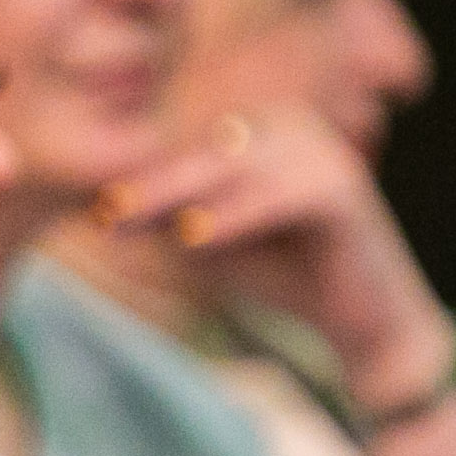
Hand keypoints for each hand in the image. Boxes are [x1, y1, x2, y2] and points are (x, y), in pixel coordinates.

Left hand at [102, 102, 451, 397]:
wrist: (363, 326)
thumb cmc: (284, 277)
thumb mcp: (213, 243)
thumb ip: (168, 219)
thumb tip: (98, 208)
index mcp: (263, 129)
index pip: (190, 152)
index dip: (142, 180)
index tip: (91, 208)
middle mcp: (293, 128)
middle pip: (207, 155)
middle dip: (152, 184)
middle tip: (104, 210)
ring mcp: (322, 153)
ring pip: (236, 169)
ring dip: (178, 194)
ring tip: (130, 220)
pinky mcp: (344, 189)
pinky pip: (278, 196)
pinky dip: (234, 215)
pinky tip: (191, 238)